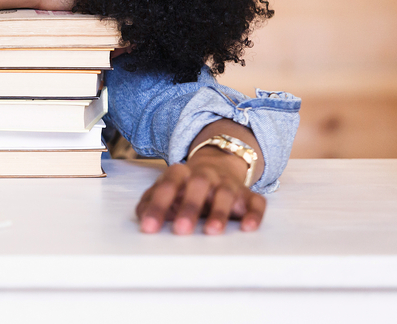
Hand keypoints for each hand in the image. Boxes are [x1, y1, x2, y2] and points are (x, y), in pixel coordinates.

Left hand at [134, 149, 265, 234]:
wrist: (218, 166)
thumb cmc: (186, 187)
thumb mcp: (166, 191)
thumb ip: (151, 202)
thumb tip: (141, 219)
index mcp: (180, 173)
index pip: (167, 186)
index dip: (157, 206)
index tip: (148, 228)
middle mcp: (205, 175)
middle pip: (197, 185)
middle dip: (189, 207)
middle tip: (181, 230)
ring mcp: (227, 184)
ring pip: (225, 193)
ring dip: (219, 211)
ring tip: (212, 231)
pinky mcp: (248, 195)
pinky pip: (255, 202)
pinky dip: (253, 214)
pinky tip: (248, 227)